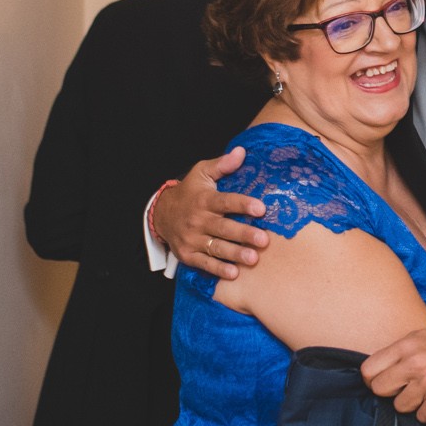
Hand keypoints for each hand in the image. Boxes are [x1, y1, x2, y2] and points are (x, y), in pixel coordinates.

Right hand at [154, 148, 266, 279]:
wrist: (162, 214)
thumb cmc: (189, 192)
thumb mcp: (201, 173)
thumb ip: (222, 165)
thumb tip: (241, 152)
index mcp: (204, 199)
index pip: (225, 201)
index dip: (242, 204)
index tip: (261, 208)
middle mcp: (197, 220)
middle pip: (223, 228)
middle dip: (244, 234)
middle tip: (263, 240)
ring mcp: (192, 238)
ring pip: (216, 247)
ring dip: (235, 254)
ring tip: (253, 258)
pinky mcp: (188, 254)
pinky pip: (204, 263)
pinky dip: (218, 269)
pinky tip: (233, 273)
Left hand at [361, 329, 425, 422]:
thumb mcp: (419, 338)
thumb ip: (396, 353)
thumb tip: (371, 373)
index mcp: (406, 346)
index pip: (368, 370)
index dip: (372, 380)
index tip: (381, 383)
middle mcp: (415, 363)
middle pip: (380, 390)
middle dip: (390, 393)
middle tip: (405, 389)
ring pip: (400, 406)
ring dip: (412, 404)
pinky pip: (421, 416)